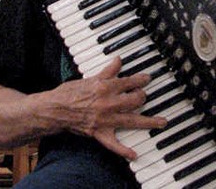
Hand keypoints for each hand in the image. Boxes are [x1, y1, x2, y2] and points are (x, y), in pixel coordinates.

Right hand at [45, 56, 166, 159]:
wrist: (54, 109)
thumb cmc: (69, 92)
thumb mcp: (89, 78)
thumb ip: (107, 71)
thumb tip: (118, 60)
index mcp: (106, 87)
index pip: (130, 81)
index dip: (142, 79)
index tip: (147, 78)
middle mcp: (109, 103)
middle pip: (136, 100)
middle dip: (143, 97)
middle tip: (144, 95)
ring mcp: (106, 119)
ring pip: (133, 120)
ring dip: (149, 122)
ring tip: (161, 122)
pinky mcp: (99, 133)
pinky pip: (114, 145)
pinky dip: (124, 151)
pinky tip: (135, 155)